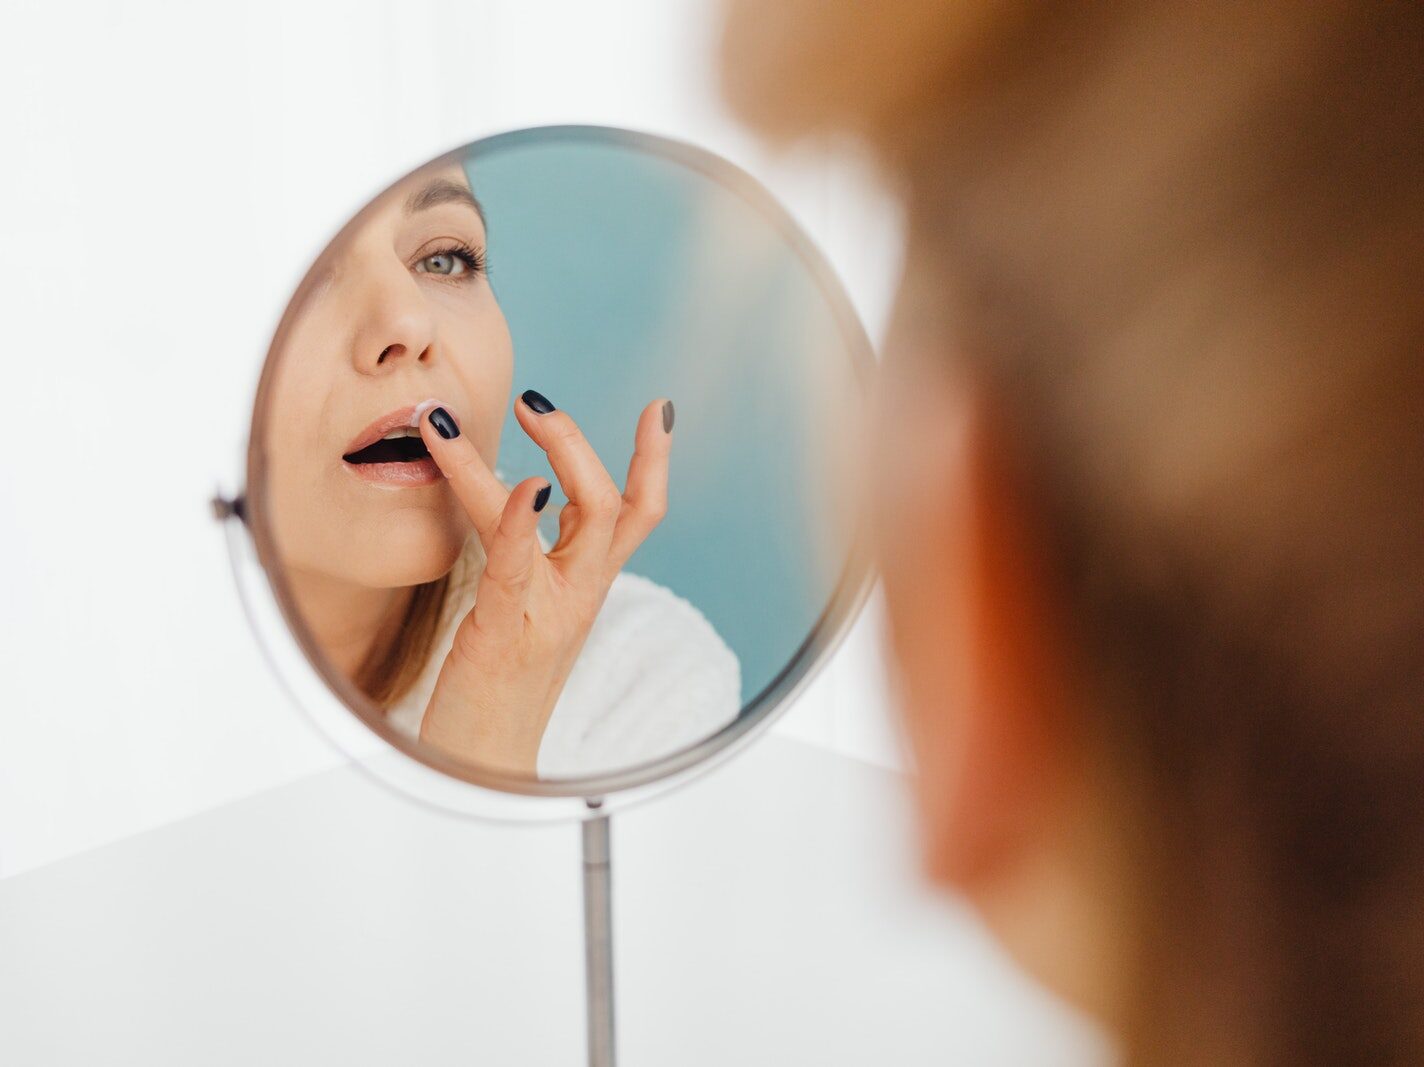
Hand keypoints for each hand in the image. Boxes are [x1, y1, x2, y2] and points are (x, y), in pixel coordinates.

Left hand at [415, 390, 674, 774]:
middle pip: (619, 507)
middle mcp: (579, 595)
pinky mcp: (507, 629)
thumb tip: (529, 499)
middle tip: (537, 400)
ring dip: (552, 455)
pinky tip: (518, 481)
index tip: (659, 408)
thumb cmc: (497, 686)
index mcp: (584, 587)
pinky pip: (521, 562)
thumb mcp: (526, 610)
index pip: (637, 516)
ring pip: (580, 518)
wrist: (482, 767)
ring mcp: (551, 611)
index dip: (655, 462)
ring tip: (502, 408)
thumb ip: (536, 557)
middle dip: (583, 443)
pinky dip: (521, 515)